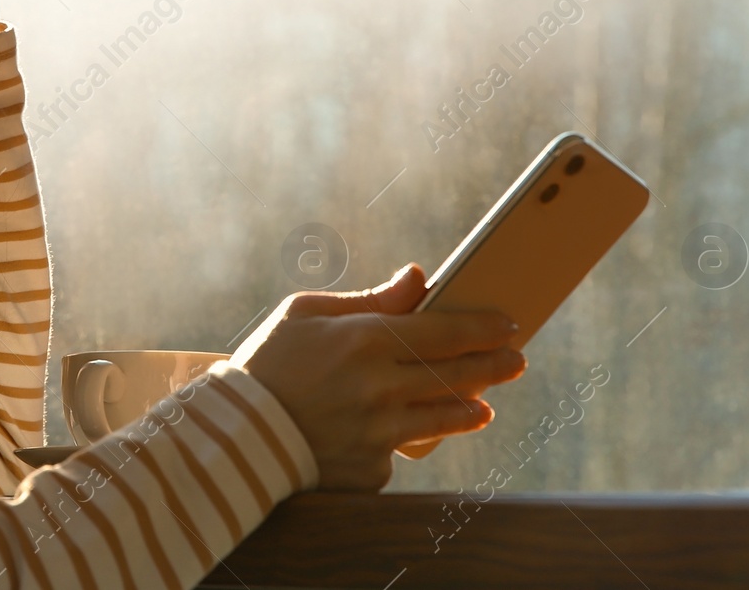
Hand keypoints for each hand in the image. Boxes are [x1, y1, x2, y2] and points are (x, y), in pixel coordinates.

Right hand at [232, 264, 524, 490]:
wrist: (233, 435)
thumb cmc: (267, 364)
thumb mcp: (305, 314)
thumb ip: (368, 299)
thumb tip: (418, 278)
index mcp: (363, 341)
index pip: (443, 332)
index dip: (482, 328)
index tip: (509, 324)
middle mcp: (378, 388)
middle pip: (454, 375)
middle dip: (492, 365)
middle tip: (516, 360)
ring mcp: (377, 433)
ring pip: (443, 418)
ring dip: (470, 407)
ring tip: (484, 404)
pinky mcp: (370, 470)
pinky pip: (401, 451)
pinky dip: (407, 440)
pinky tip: (417, 435)